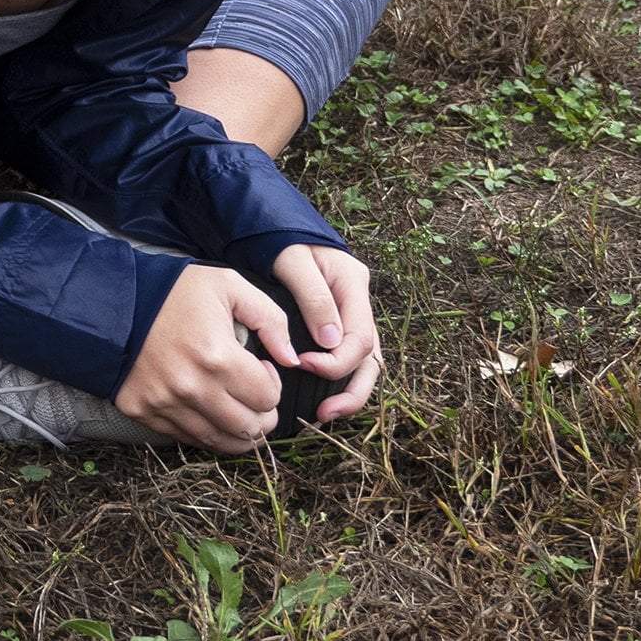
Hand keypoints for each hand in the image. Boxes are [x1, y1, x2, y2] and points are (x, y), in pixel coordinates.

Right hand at [114, 264, 302, 453]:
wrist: (113, 301)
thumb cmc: (174, 291)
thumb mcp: (228, 285)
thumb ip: (269, 318)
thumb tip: (291, 359)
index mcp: (217, 356)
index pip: (267, 398)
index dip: (273, 383)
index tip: (261, 367)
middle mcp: (191, 388)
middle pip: (249, 429)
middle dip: (263, 414)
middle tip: (256, 394)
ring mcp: (165, 405)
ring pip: (221, 442)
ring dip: (238, 430)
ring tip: (237, 407)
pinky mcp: (144, 413)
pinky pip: (188, 439)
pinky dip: (206, 431)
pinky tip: (208, 408)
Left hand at [270, 243, 380, 423]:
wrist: (270, 226)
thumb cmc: (278, 239)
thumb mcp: (291, 260)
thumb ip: (312, 297)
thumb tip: (330, 341)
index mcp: (352, 284)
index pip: (360, 337)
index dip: (337, 361)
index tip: (305, 365)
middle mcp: (358, 301)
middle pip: (371, 356)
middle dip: (351, 389)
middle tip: (324, 411)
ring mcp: (350, 313)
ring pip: (364, 362)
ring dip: (348, 390)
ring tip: (325, 413)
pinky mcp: (337, 322)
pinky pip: (347, 357)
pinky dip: (339, 379)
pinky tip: (321, 396)